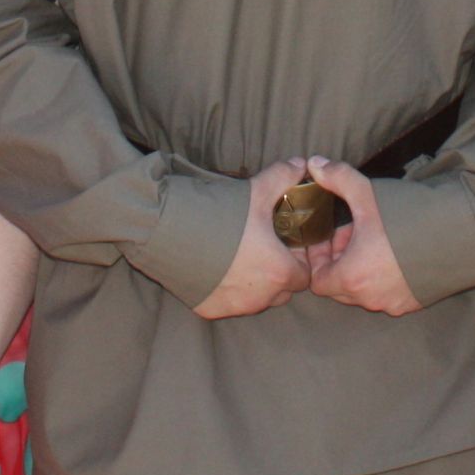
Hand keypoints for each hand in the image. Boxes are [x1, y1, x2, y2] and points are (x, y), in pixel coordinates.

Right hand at [192, 160, 313, 319]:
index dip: (297, 260)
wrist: (170, 230)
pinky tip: (218, 267)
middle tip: (263, 248)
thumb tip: (300, 164)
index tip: (285, 244)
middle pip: (282, 291)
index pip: (303, 277)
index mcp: (278, 273)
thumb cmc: (220, 214)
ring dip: (255, 284)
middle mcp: (260, 298)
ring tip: (240, 257)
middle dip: (278, 274)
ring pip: (257, 300)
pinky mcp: (210, 309)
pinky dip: (228, 290)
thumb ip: (284, 177)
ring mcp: (234, 306)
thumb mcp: (257, 190)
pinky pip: (229, 303)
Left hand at [303, 157, 420, 315]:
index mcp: (353, 276)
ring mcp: (394, 302)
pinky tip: (395, 251)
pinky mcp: (413, 302)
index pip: (318, 280)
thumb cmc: (410, 217)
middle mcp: (371, 297)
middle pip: (340, 286)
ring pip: (364, 290)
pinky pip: (387, 294)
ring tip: (373, 238)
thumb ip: (337, 178)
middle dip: (339, 260)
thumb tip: (314, 164)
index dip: (318, 257)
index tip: (327, 237)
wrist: (462, 233)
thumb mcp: (367, 193)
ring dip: (361, 267)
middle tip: (350, 233)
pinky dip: (383, 277)